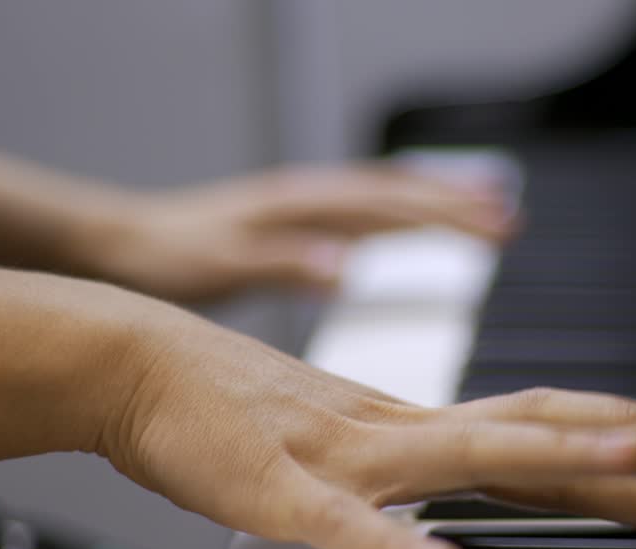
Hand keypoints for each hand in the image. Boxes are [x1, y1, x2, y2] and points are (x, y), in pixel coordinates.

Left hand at [93, 164, 514, 300]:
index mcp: (303, 206)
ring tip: (490, 208)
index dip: (451, 218)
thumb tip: (349, 268)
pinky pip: (366, 210)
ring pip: (389, 195)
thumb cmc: (166, 256)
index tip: (501, 230)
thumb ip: (285, 265)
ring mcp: (307, 205)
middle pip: (403, 193)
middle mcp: (312, 196)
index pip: (395, 206)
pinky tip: (416, 227)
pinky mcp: (298, 221)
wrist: (120, 243)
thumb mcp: (221, 267)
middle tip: (515, 221)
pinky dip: (404, 213)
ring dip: (438, 200)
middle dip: (461, 205)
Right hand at [100, 309, 635, 548]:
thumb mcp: (346, 438)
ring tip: (634, 462)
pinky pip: (344, 525)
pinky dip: (395, 545)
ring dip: (555, 456)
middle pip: (533, 432)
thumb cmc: (241, 409)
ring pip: (465, 455)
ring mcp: (345, 456)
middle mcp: (400, 429)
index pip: (538, 424)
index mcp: (416, 425)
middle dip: (628, 441)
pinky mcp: (277, 490)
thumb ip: (411, 464)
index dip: (617, 431)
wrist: (140, 362)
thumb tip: (465, 508)